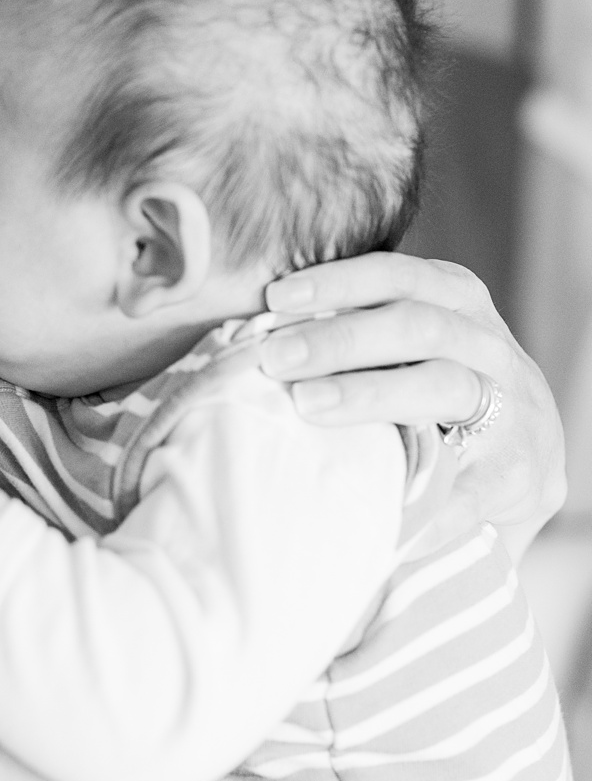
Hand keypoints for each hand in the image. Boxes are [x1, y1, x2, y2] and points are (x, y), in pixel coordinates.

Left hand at [259, 254, 563, 548]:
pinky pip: (465, 483)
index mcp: (457, 305)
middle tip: (276, 358)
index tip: (276, 298)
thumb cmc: (437, 390)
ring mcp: (510, 408)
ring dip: (369, 394)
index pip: (400, 276)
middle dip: (341, 338)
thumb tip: (255, 330)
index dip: (339, 282)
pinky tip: (367, 504)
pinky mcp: (515, 473)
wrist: (525, 461)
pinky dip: (416, 494)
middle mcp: (489, 347)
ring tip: (307, 406)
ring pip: (444, 385)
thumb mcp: (412, 343)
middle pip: (419, 326)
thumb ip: (356, 327)